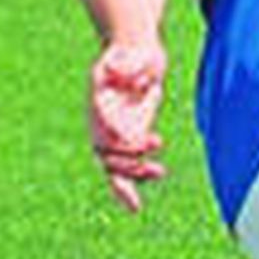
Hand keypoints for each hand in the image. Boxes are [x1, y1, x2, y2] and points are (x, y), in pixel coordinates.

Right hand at [88, 39, 165, 211]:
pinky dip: (127, 187)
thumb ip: (128, 64)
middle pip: (104, 146)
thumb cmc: (134, 51)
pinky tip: (134, 207)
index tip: (127, 136)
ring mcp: (112, 130)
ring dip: (133, 173)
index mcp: (99, 95)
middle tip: (153, 149)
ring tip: (159, 171)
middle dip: (126, 155)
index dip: (112, 129)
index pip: (101, 117)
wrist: (136, 53)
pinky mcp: (127, 138)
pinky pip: (122, 169)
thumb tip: (129, 77)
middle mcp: (101, 118)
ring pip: (113, 163)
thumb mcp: (133, 52)